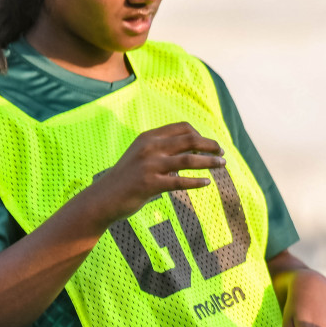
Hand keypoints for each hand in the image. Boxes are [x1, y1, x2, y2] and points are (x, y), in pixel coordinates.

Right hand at [85, 122, 224, 225]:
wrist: (103, 198)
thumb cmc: (127, 179)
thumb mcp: (142, 157)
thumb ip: (163, 151)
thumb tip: (191, 154)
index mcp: (148, 137)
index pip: (182, 128)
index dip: (200, 135)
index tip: (209, 145)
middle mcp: (150, 147)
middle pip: (190, 140)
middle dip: (210, 145)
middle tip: (222, 153)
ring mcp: (150, 165)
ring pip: (189, 159)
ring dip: (210, 162)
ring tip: (222, 165)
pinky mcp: (150, 184)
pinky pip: (180, 181)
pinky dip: (196, 182)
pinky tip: (207, 183)